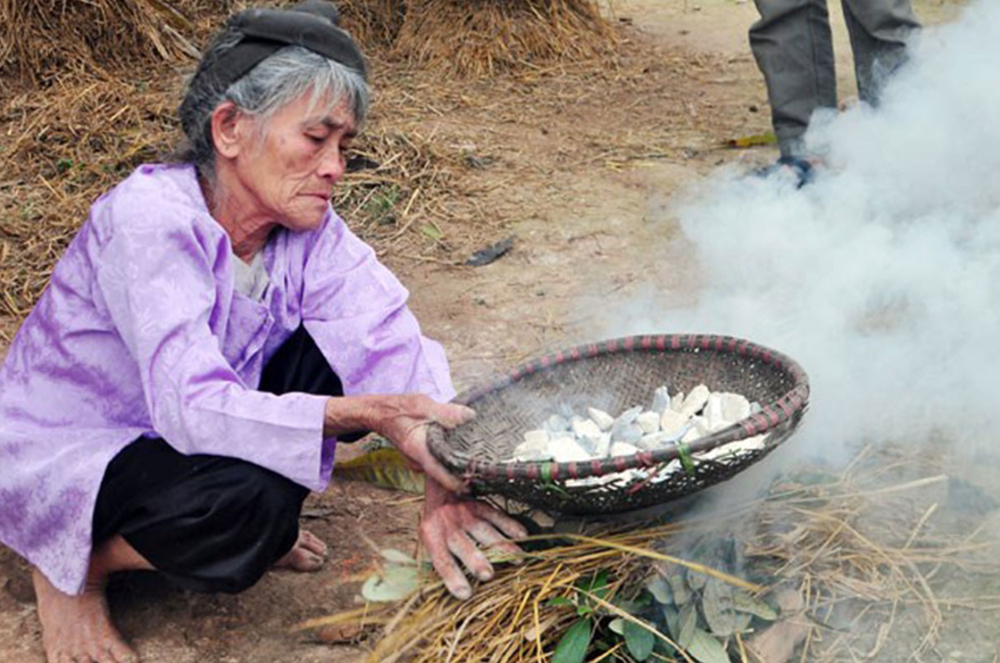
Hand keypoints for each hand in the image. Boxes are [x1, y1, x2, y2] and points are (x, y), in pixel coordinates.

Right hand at [325, 394, 473, 491]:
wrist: (381, 414)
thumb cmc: (399, 409)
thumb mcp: (422, 405)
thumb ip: (446, 412)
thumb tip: (470, 416)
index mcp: (419, 451)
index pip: (441, 475)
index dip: (460, 482)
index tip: (478, 482)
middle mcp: (419, 463)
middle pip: (446, 473)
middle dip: (464, 471)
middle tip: (486, 468)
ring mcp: (421, 463)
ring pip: (444, 467)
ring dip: (458, 462)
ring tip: (480, 457)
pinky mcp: (424, 458)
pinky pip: (440, 460)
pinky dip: (451, 455)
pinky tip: (465, 447)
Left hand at [419, 478, 528, 599]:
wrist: (441, 489)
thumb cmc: (438, 524)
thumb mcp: (429, 541)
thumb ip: (441, 562)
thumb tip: (459, 591)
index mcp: (433, 537)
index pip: (442, 561)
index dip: (452, 577)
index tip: (465, 594)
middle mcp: (449, 526)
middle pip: (464, 546)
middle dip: (476, 561)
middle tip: (488, 575)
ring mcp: (467, 514)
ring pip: (486, 532)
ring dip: (502, 546)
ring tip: (517, 559)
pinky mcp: (482, 506)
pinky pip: (498, 516)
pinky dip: (512, 526)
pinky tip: (523, 537)